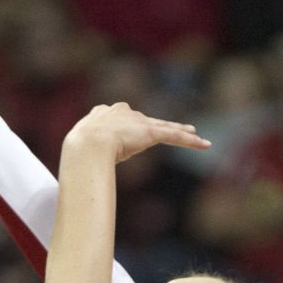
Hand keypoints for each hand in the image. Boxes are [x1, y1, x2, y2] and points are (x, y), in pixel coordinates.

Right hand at [64, 102, 210, 164]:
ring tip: (194, 134)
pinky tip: (204, 145)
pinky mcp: (150, 132)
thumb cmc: (78, 148)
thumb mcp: (80, 147)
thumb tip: (79, 170)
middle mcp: (123, 113)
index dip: (130, 123)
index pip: (123, 118)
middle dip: (159, 125)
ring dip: (181, 132)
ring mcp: (138, 122)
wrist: (86, 143)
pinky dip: (190, 141)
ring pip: (164, 127)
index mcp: (105, 113)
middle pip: (147, 119)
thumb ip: (86, 152)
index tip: (134, 128)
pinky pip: (174, 136)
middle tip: (171, 127)